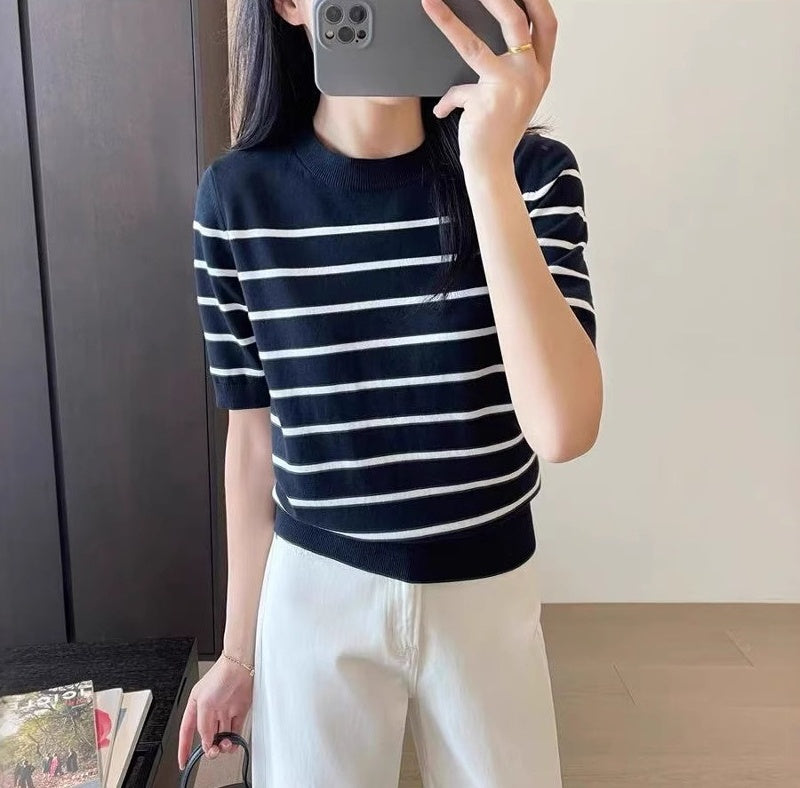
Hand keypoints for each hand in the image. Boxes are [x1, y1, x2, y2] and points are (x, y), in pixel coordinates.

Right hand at [177, 655, 253, 770]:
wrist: (240, 666)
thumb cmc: (220, 676)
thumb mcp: (204, 703)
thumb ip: (203, 725)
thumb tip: (206, 742)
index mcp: (196, 707)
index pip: (187, 731)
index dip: (184, 747)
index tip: (184, 761)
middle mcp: (210, 711)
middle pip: (207, 736)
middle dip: (209, 747)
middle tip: (213, 751)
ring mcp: (224, 712)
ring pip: (221, 736)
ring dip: (222, 744)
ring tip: (225, 744)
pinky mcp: (238, 712)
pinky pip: (235, 732)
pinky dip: (234, 740)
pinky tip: (233, 742)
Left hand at [421, 0, 556, 167]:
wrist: (493, 167)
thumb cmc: (499, 133)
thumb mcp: (510, 97)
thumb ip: (505, 70)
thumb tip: (481, 39)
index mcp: (540, 72)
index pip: (546, 24)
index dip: (536, 0)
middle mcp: (530, 75)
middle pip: (517, 21)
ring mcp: (509, 86)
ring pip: (478, 44)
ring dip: (452, 21)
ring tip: (433, 3)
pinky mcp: (486, 101)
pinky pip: (457, 91)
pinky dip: (447, 101)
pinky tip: (441, 111)